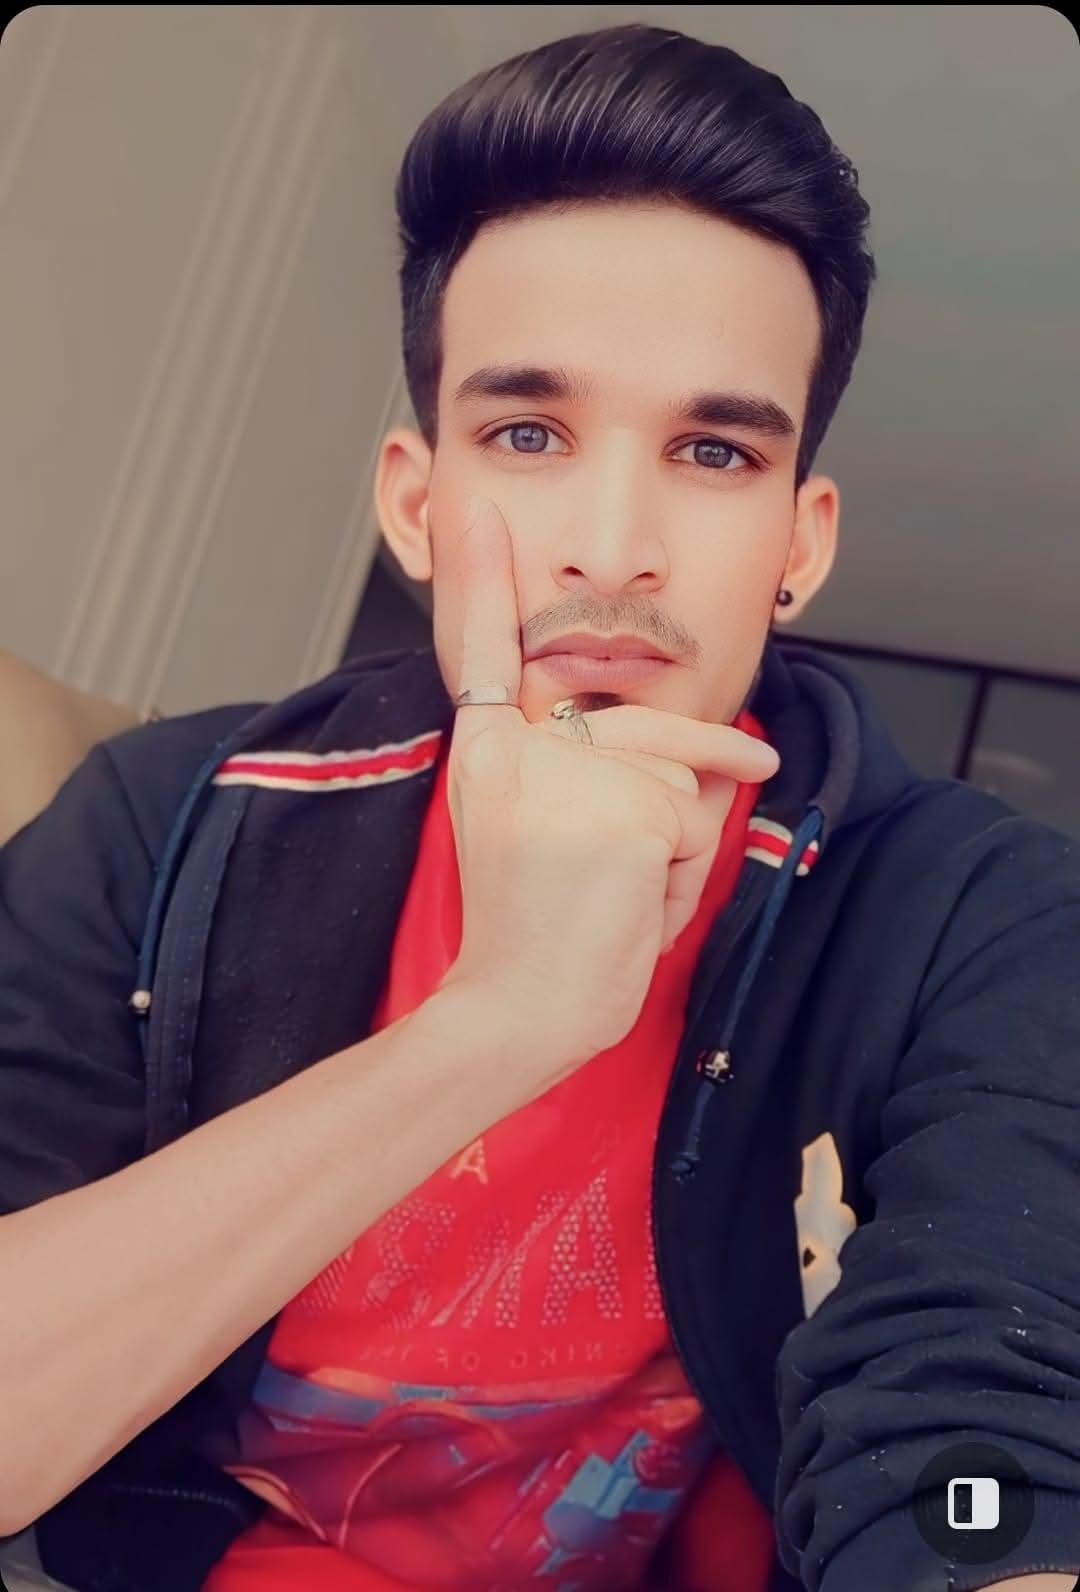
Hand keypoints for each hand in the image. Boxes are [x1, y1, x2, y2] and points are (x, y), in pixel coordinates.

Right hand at [436, 495, 779, 1097]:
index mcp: (489, 750)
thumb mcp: (540, 833)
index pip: (481, 648)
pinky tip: (627, 904)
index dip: (476, 574)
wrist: (517, 1009)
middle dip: (688, 775)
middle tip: (645, 853)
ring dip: (675, 846)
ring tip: (613, 893)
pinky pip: (699, 822)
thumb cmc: (536, 932)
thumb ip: (591, 774)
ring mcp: (571, 774)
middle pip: (646, 730)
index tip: (473, 505)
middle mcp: (520, 747)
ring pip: (682, 780)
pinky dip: (684, 873)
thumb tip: (707, 750)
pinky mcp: (624, 809)